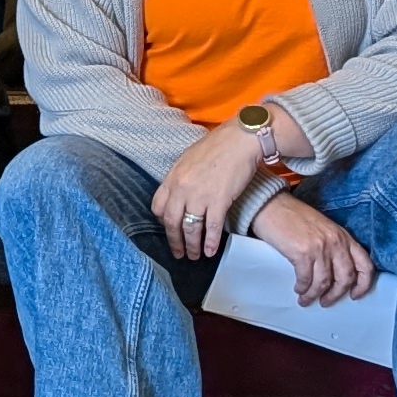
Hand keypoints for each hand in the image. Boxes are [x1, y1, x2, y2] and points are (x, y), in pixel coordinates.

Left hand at [151, 118, 276, 263]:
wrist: (239, 140)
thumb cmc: (217, 146)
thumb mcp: (189, 159)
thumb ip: (181, 178)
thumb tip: (180, 193)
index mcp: (173, 177)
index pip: (157, 206)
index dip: (162, 221)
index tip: (169, 229)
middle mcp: (182, 188)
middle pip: (172, 222)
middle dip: (174, 241)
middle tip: (178, 253)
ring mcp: (199, 195)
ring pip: (191, 228)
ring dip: (192, 246)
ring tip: (194, 256)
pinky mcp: (219, 201)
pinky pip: (212, 227)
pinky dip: (210, 242)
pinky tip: (210, 251)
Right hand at [246, 186, 377, 303]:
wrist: (271, 205)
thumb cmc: (293, 216)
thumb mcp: (323, 228)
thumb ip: (334, 246)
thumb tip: (335, 272)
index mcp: (343, 236)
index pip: (365, 265)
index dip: (363, 284)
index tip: (355, 295)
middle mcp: (335, 242)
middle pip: (345, 278)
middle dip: (335, 294)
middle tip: (326, 301)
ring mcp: (320, 248)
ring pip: (324, 282)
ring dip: (314, 294)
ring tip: (306, 298)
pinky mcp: (302, 253)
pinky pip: (306, 279)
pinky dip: (302, 288)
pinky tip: (298, 289)